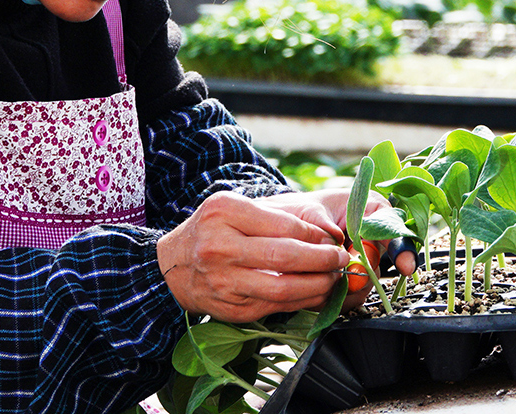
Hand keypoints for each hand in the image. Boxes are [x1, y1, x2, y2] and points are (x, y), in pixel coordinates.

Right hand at [156, 189, 416, 321]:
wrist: (174, 266)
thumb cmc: (213, 230)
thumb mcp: (235, 207)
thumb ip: (276, 216)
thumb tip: (325, 232)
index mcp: (224, 212)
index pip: (284, 226)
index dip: (315, 235)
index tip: (332, 238)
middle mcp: (219, 247)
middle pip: (285, 257)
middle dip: (322, 260)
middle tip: (341, 259)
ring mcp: (224, 281)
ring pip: (283, 288)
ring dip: (317, 285)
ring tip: (333, 277)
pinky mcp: (232, 309)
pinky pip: (276, 308)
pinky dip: (302, 302)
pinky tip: (316, 293)